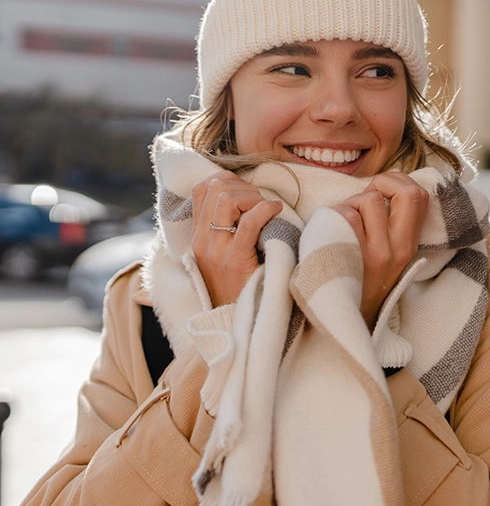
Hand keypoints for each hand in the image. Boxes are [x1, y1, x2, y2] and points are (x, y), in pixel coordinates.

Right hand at [191, 171, 282, 306]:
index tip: (247, 193)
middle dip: (243, 187)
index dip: (227, 181)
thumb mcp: (224, 256)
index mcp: (198, 237)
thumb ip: (227, 230)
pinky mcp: (235, 262)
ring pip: (228, 199)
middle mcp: (202, 241)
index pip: (202, 188)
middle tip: (260, 203)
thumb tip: (246, 199)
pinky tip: (276, 212)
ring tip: (267, 210)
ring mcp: (216, 251)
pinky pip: (248, 223)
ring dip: (253, 197)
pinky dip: (265, 210)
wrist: (235, 325)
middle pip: (215, 188)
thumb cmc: (238, 288)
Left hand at [332, 172, 428, 327]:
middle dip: (384, 181)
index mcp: (409, 244)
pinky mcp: (352, 256)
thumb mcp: (388, 253)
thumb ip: (391, 222)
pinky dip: (334, 215)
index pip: (419, 196)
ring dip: (351, 202)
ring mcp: (375, 253)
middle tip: (368, 195)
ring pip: (369, 200)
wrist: (345, 316)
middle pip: (406, 193)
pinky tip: (331, 231)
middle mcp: (398, 249)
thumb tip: (384, 186)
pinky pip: (345, 216)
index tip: (382, 190)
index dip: (400, 181)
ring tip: (345, 221)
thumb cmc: (361, 277)